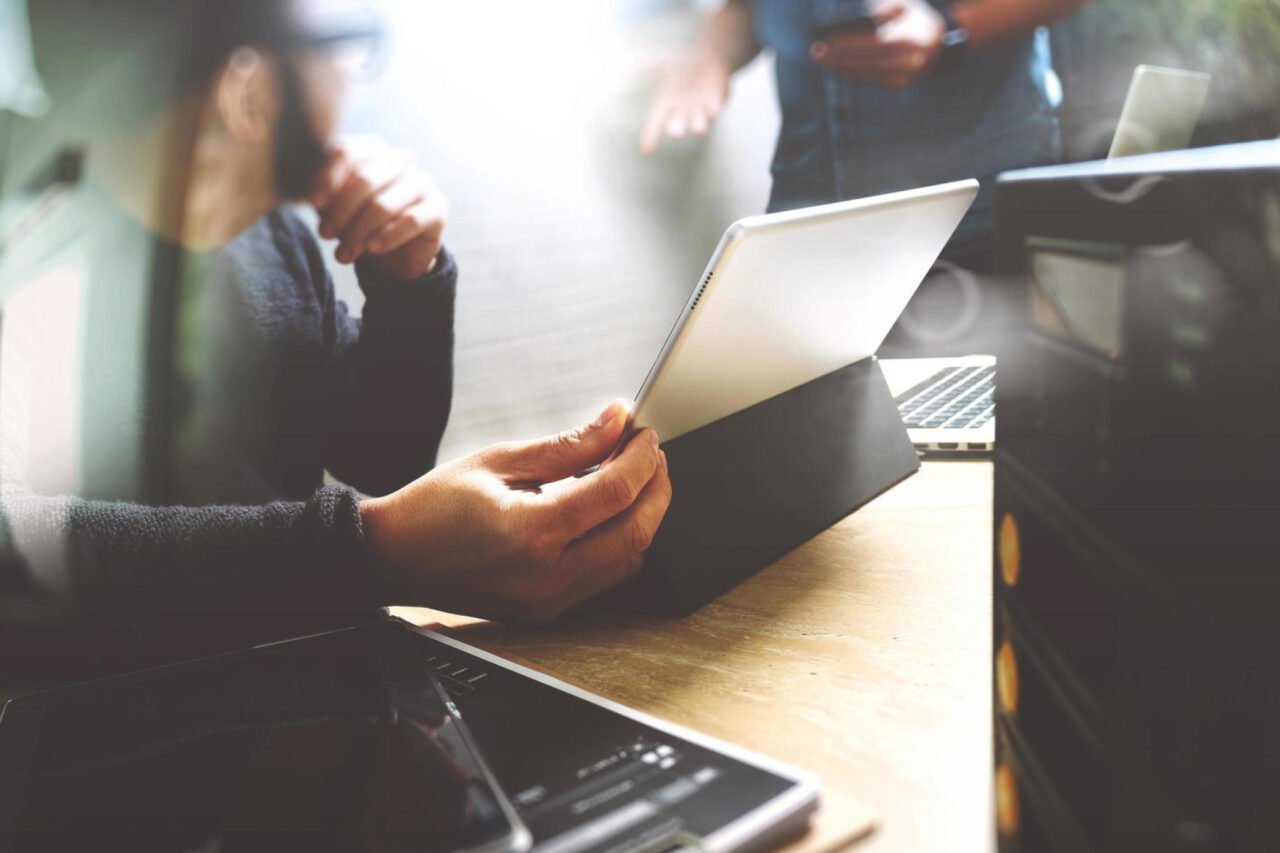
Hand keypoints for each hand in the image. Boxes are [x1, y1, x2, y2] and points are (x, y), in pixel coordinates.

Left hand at [310, 137, 447, 279]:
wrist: (394, 254)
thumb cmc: (359, 222)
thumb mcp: (334, 208)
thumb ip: (325, 197)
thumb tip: (316, 200)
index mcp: (373, 150)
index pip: (347, 152)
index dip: (328, 177)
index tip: (314, 204)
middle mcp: (400, 160)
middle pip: (365, 178)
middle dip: (341, 212)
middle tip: (326, 235)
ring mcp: (422, 182)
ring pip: (385, 204)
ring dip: (360, 231)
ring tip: (345, 253)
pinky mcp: (438, 208)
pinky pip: (411, 221)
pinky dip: (388, 237)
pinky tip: (373, 249)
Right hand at [360, 400, 672, 623]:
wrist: (393, 557)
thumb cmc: (434, 507)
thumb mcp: (499, 460)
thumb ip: (567, 446)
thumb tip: (616, 421)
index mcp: (530, 534)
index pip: (614, 495)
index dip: (641, 460)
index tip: (645, 435)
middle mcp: (545, 577)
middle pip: (635, 533)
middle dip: (656, 488)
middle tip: (650, 455)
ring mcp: (548, 602)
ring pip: (629, 561)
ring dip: (643, 518)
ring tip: (633, 479)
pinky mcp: (547, 612)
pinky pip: (606, 580)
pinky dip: (620, 544)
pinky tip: (610, 514)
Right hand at [641, 55, 731, 154]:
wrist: (710, 62)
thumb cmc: (684, 67)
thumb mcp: (665, 64)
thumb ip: (649, 66)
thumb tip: (629, 65)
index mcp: (666, 103)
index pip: (655, 122)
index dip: (651, 136)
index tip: (646, 151)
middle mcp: (682, 112)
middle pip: (677, 126)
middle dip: (676, 129)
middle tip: (675, 133)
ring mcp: (700, 110)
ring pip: (698, 123)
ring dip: (698, 126)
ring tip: (698, 130)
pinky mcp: (716, 104)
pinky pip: (715, 109)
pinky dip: (713, 110)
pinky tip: (713, 110)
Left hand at [810, 0, 944, 90]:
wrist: (936, 41)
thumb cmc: (913, 16)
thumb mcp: (902, 4)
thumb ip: (884, 7)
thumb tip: (860, 15)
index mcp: (912, 39)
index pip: (874, 42)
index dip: (850, 43)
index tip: (828, 40)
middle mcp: (911, 61)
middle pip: (868, 61)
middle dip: (840, 57)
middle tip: (817, 52)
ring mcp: (906, 76)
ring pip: (868, 73)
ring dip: (842, 67)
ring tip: (823, 59)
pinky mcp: (899, 85)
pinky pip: (871, 80)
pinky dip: (853, 73)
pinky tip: (837, 67)